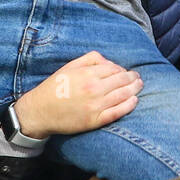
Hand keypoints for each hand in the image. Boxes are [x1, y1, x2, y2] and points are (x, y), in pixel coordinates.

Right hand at [13, 52, 142, 138]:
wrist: (40, 111)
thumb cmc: (54, 88)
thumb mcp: (69, 67)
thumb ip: (89, 60)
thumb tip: (108, 61)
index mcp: (87, 74)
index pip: (114, 69)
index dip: (122, 69)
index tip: (125, 71)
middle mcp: (93, 89)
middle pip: (121, 81)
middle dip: (132, 78)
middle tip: (137, 78)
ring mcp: (96, 105)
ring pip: (123, 95)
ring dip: (134, 89)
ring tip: (139, 86)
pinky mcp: (95, 120)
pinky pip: (118, 112)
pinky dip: (129, 105)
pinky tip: (134, 101)